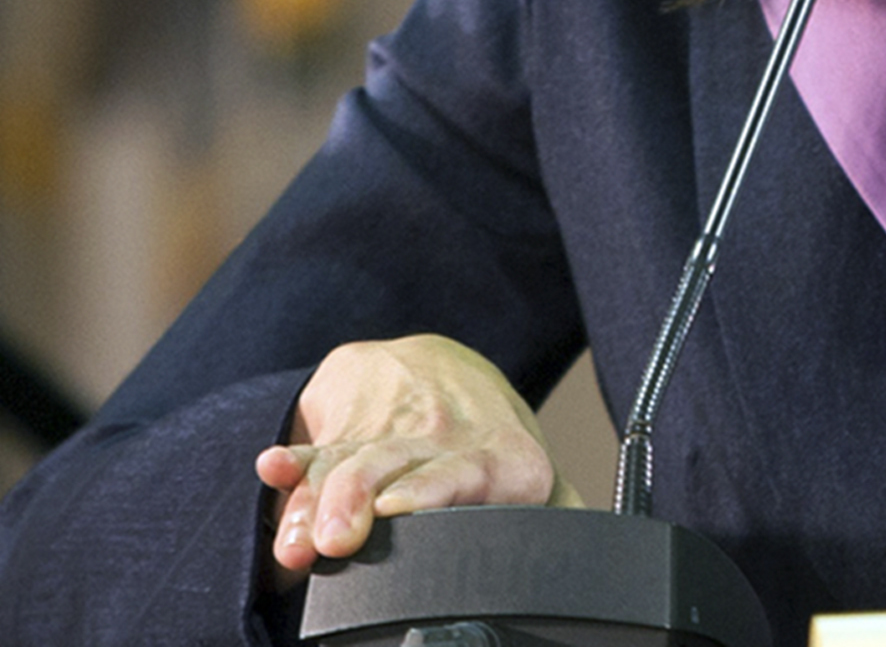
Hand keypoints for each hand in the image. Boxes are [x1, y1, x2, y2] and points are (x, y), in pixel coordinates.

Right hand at [255, 334, 582, 586]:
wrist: (440, 366)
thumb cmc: (488, 444)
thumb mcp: (529, 472)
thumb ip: (554, 513)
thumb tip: (585, 547)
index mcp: (500, 460)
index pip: (466, 474)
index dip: (428, 491)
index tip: (397, 510)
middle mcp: (442, 440)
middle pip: (394, 468)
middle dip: (359, 502)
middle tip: (335, 540)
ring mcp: (390, 432)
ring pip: (350, 464)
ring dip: (316, 502)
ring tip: (297, 540)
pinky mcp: (347, 428)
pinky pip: (320, 447)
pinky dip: (292, 462)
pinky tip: (271, 466)